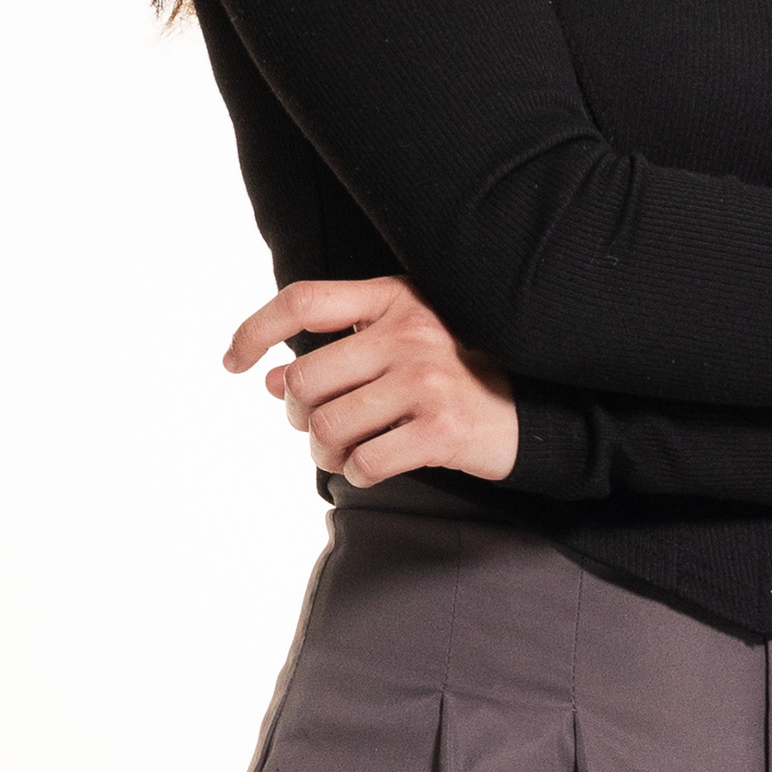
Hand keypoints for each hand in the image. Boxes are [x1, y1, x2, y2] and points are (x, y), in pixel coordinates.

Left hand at [225, 273, 520, 490]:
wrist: (538, 412)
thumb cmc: (460, 375)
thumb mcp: (402, 345)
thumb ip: (339, 354)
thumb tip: (268, 379)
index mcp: (396, 297)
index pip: (303, 301)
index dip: (254, 330)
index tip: (233, 362)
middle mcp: (410, 331)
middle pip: (306, 378)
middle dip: (296, 414)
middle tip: (314, 427)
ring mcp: (427, 379)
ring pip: (328, 426)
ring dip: (324, 451)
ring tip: (344, 452)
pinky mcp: (442, 429)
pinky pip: (364, 463)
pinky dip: (357, 474)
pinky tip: (374, 467)